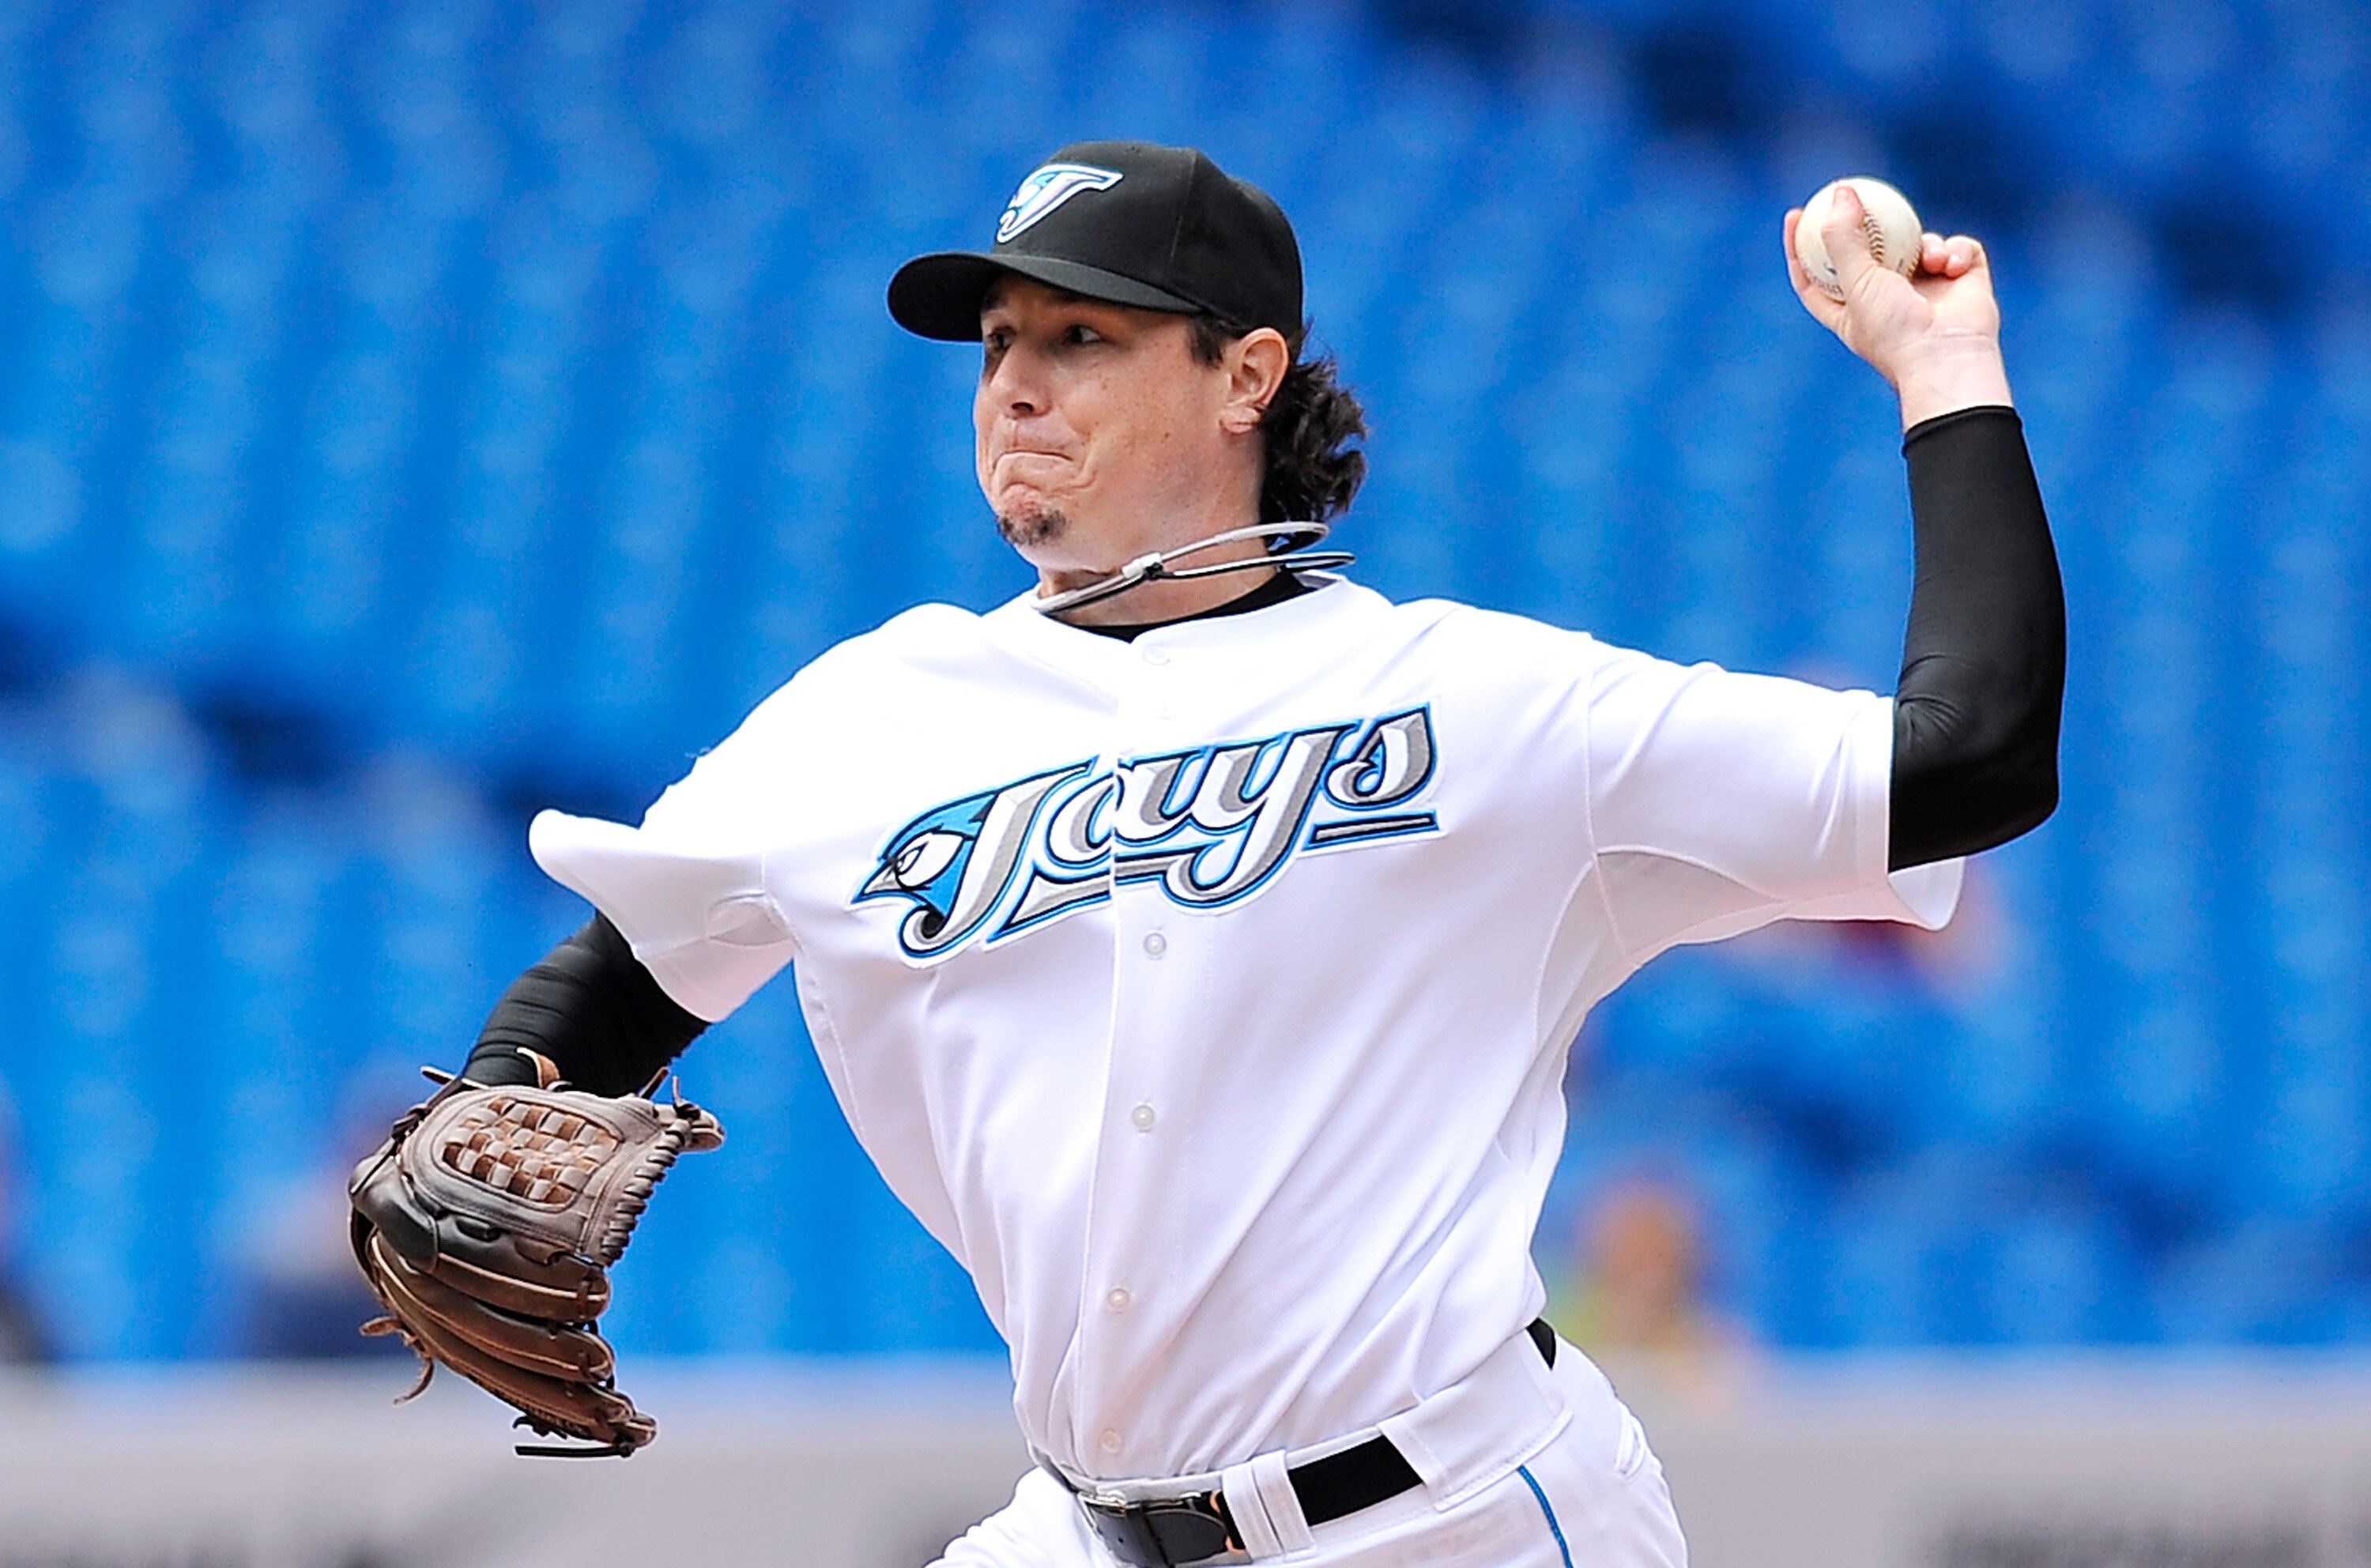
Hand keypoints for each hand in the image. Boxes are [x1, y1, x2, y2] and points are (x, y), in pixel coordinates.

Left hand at [1784, 186, 2013, 428]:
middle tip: (1853, 192)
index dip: (1801, 248)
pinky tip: (1953, 266)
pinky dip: (1956, 251)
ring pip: (1920, 242)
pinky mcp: (1962, 280)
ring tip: (1930, 259)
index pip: (1815, 276)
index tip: (1795, 215)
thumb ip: (1842, 238)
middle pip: (1870, 251)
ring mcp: (1927, 289)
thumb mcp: (1856, 283)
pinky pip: (1958, 249)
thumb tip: (1840, 192)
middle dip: (1866, 224)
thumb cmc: (1895, 330)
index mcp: (1851, 310)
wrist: (1949, 358)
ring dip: (1926, 243)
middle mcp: (1887, 299)